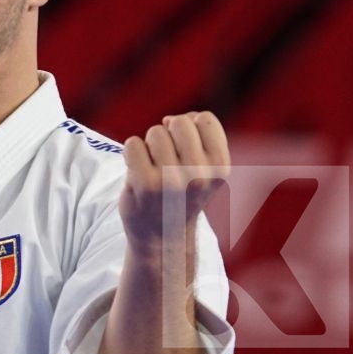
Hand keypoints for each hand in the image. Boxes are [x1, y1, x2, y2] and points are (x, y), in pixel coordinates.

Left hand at [117, 110, 229, 251]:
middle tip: (166, 157)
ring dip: (150, 144)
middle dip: (169, 132)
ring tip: (153, 167)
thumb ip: (197, 134)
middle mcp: (200, 175)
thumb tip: (167, 120)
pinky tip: (138, 170)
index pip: (204, 119)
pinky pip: (133, 144)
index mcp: (221, 167)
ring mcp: (172, 180)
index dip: (190, 125)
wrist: (162, 235)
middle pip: (180, 122)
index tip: (185, 147)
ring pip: (155, 132)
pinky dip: (131, 152)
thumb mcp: (205, 166)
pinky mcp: (145, 184)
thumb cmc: (182, 192)